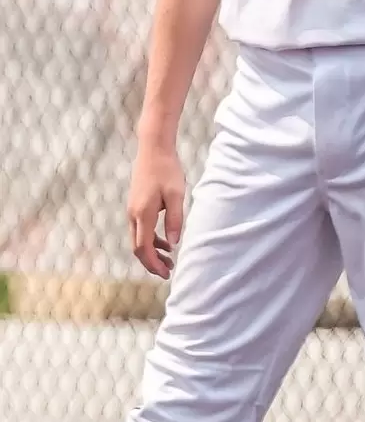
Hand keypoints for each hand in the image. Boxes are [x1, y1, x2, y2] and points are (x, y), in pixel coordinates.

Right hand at [127, 144, 185, 278]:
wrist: (153, 148)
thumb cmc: (167, 169)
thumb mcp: (176, 194)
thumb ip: (174, 219)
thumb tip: (174, 244)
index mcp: (143, 214)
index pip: (143, 248)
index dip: (153, 264)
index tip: (166, 273)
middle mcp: (133, 214)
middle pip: (138, 247)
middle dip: (152, 262)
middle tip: (168, 271)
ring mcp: (132, 209)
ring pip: (139, 238)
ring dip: (152, 250)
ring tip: (169, 258)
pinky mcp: (136, 204)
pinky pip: (140, 228)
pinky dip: (151, 238)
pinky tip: (165, 239)